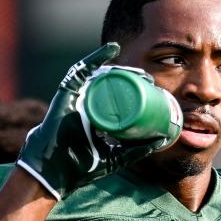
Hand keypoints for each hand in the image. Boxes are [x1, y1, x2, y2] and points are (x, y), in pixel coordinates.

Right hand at [16, 42, 166, 198]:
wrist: (57, 172)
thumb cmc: (82, 167)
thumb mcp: (117, 158)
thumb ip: (137, 150)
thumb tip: (162, 140)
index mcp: (97, 117)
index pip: (117, 98)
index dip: (134, 90)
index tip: (152, 87)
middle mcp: (87, 104)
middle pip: (111, 85)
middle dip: (131, 78)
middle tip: (149, 79)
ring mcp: (77, 98)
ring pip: (100, 76)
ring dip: (121, 69)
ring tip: (139, 72)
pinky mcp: (67, 93)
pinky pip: (81, 70)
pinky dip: (96, 58)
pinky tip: (112, 49)